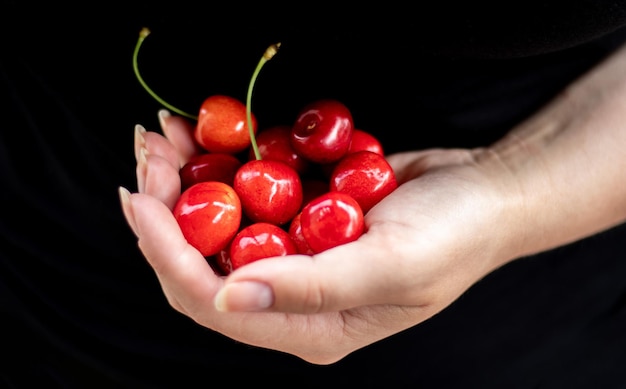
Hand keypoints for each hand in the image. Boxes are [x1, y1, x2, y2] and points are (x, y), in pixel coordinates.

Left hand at [120, 111, 523, 363]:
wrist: (487, 191)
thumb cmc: (454, 234)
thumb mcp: (393, 265)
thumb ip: (312, 288)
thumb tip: (228, 299)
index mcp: (312, 326)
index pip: (215, 301)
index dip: (168, 253)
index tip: (140, 198)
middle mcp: (293, 295)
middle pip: (202, 260)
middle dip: (166, 208)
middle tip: (147, 151)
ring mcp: (295, 252)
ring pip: (215, 223)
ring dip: (182, 177)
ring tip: (162, 133)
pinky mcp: (300, 214)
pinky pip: (246, 191)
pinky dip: (220, 159)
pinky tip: (202, 129)